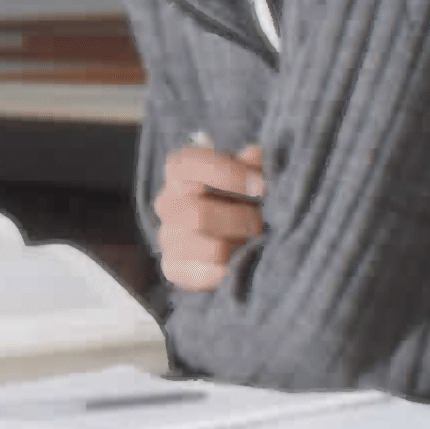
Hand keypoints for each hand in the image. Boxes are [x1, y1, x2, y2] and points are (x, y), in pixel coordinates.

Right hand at [154, 140, 264, 291]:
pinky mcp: (172, 267)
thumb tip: (256, 154)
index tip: (262, 186)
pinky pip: (206, 274)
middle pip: (199, 214)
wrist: (220, 239)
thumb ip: (251, 165)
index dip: (230, 174)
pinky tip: (239, 260)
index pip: (194, 165)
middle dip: (240, 219)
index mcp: (179, 171)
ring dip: (240, 246)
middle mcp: (166, 202)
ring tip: (253, 241)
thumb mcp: (244, 176)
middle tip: (263, 222)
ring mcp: (167, 236)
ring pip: (210, 248)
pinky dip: (230, 269)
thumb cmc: (234, 198)